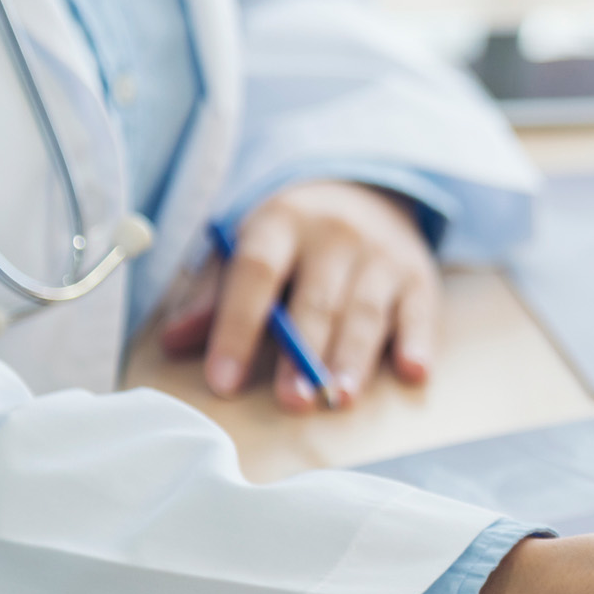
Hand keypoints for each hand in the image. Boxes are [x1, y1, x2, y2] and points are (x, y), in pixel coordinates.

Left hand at [159, 181, 439, 410]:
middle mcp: (335, 233)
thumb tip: (173, 341)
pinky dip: (418, 342)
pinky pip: (419, 312)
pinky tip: (412, 372)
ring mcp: (381, 254)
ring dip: (354, 358)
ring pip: (366, 311)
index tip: (223, 380)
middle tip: (293, 401)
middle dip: (304, 354)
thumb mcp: (247, 247)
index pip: (255, 274)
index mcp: (280, 222)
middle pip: (316, 299)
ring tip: (341, 398)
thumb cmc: (292, 239)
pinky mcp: (418, 275)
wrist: (364, 191)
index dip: (237, 328)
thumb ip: (214, 295)